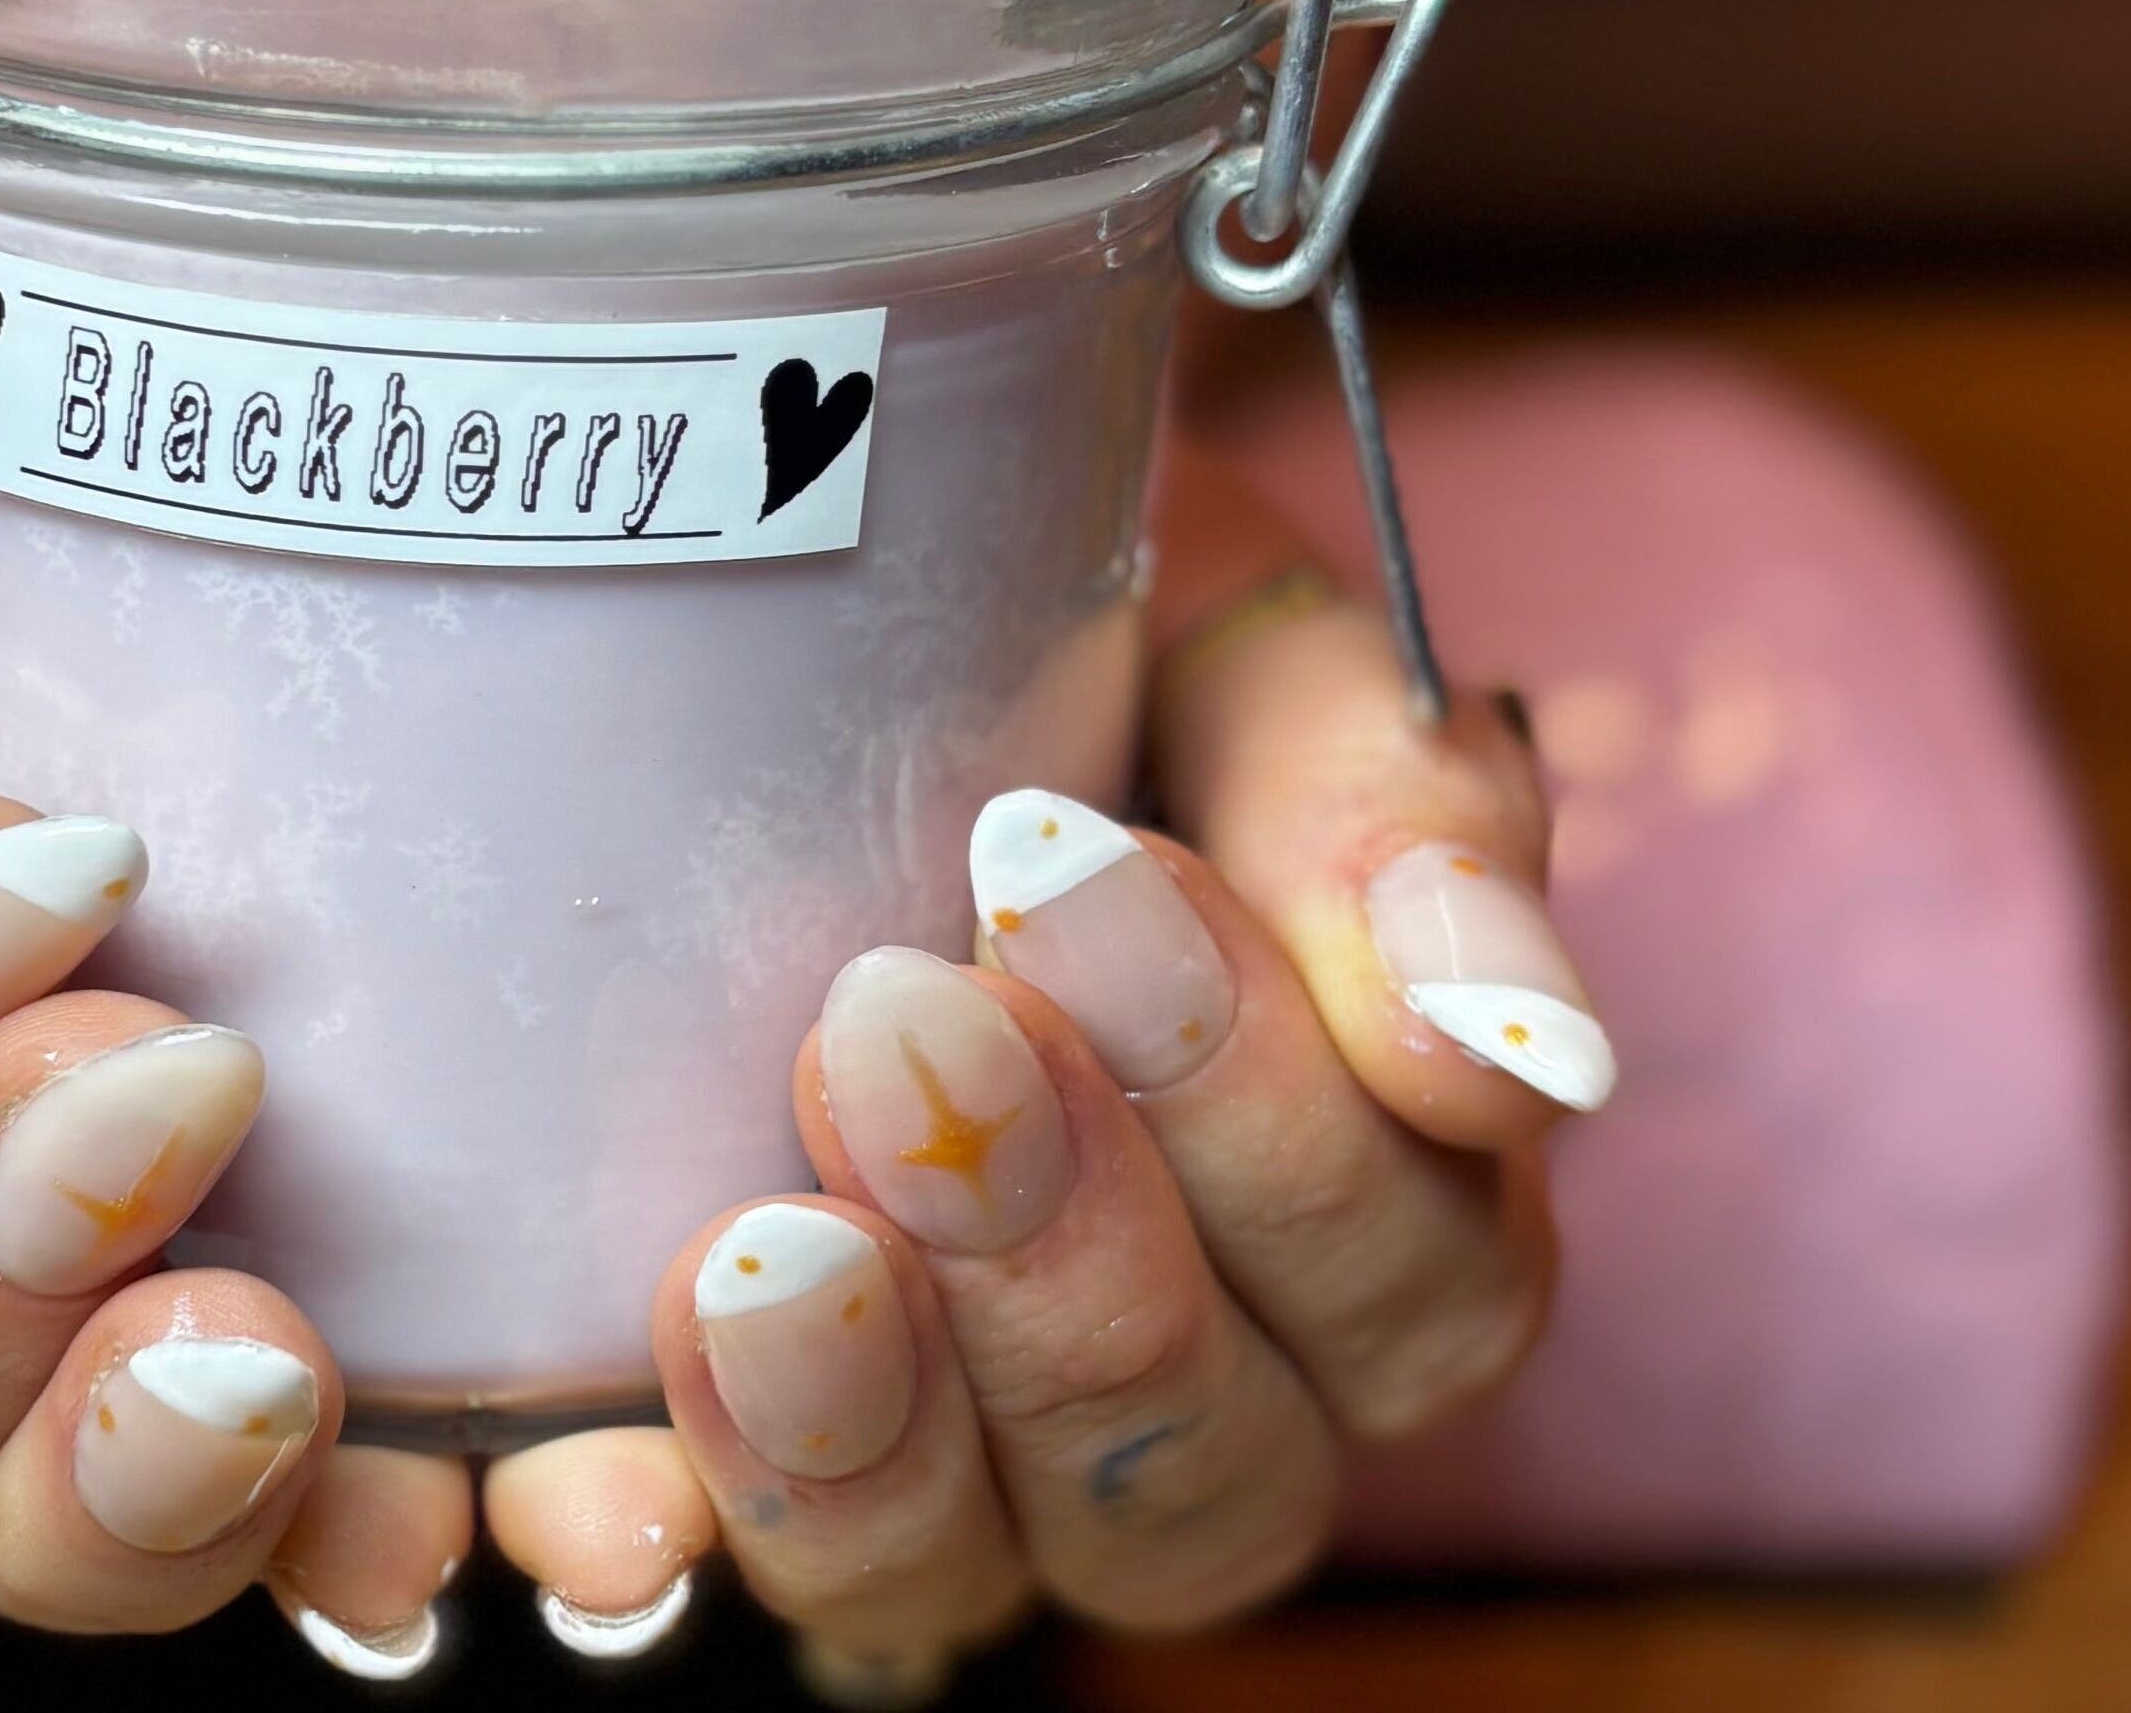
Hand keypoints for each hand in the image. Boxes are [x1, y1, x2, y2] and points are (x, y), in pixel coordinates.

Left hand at [477, 445, 1594, 1696]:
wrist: (801, 565)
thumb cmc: (1084, 616)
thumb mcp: (1246, 642)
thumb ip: (1395, 815)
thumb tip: (1517, 1056)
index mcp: (1373, 1201)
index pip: (1409, 1282)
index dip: (1261, 1116)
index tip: (1068, 870)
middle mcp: (1198, 1370)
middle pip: (1210, 1463)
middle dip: (1063, 1251)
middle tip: (895, 1017)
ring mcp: (967, 1440)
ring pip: (984, 1564)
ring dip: (882, 1423)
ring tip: (764, 1256)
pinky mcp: (758, 1439)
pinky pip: (755, 1550)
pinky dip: (690, 1507)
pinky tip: (613, 1451)